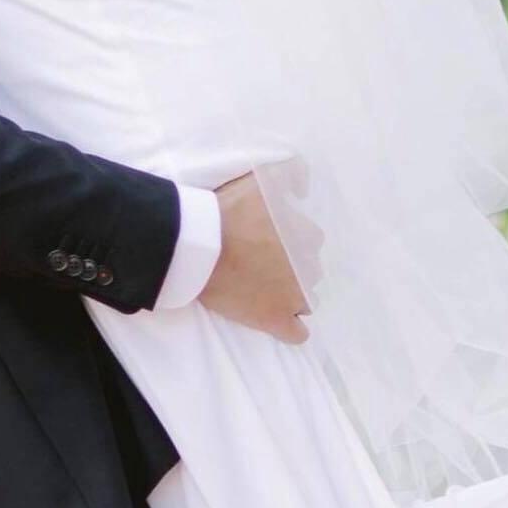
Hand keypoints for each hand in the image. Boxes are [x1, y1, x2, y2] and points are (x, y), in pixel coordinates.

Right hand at [196, 169, 317, 344]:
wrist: (198, 245)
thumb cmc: (227, 210)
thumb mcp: (261, 178)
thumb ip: (291, 174)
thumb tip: (305, 188)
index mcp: (306, 235)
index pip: (308, 238)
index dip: (287, 237)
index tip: (265, 235)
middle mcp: (308, 268)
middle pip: (307, 269)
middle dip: (289, 265)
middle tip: (258, 258)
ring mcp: (294, 299)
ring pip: (305, 299)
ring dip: (289, 293)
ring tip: (261, 285)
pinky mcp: (275, 321)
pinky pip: (297, 333)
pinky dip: (288, 326)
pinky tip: (274, 316)